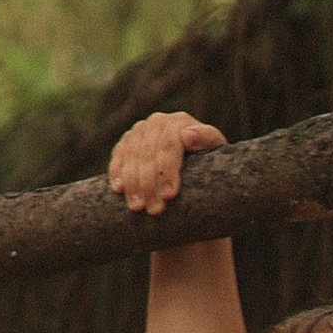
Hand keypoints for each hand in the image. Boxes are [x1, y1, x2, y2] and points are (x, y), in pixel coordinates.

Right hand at [109, 111, 225, 213]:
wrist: (195, 174)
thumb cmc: (210, 166)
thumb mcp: (216, 154)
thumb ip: (207, 140)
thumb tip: (187, 135)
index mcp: (180, 122)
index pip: (168, 144)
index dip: (166, 170)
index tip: (169, 195)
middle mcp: (158, 122)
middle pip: (147, 152)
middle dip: (150, 183)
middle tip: (155, 210)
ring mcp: (140, 131)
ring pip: (131, 155)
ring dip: (133, 183)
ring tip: (138, 208)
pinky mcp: (126, 143)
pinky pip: (118, 156)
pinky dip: (117, 173)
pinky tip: (119, 189)